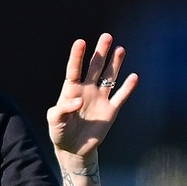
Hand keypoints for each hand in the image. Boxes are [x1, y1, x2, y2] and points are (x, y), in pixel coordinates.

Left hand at [48, 33, 138, 156]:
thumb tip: (78, 100)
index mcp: (71, 90)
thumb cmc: (60, 132)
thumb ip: (61, 109)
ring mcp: (100, 99)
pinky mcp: (111, 111)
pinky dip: (127, 87)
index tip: (81, 42)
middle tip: (106, 37)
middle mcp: (87, 90)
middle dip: (101, 52)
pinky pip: (120, 97)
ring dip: (115, 64)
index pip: (74, 69)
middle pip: (95, 67)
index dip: (77, 56)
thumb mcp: (53, 121)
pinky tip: (133, 77)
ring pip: (109, 77)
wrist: (73, 149)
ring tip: (120, 49)